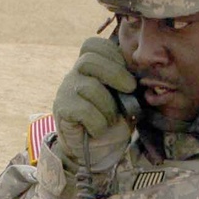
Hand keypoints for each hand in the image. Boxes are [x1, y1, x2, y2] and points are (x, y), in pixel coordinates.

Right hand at [52, 37, 135, 170]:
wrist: (96, 153)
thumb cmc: (112, 124)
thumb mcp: (125, 101)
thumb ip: (127, 84)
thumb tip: (136, 78)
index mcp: (90, 68)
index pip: (92, 45)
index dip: (111, 53)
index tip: (127, 72)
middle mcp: (74, 75)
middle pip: (89, 60)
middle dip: (115, 73)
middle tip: (129, 89)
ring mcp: (66, 91)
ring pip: (89, 88)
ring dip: (108, 107)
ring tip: (110, 121)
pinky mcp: (62, 110)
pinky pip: (83, 110)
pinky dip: (98, 123)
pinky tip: (98, 130)